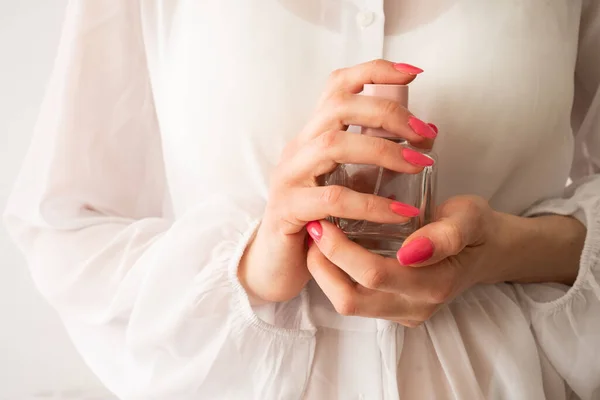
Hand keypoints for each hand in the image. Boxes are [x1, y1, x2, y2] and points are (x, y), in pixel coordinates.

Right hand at [238, 60, 437, 303]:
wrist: (273, 264)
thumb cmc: (316, 221)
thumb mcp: (344, 180)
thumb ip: (370, 159)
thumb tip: (422, 138)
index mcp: (312, 137)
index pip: (337, 86)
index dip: (373, 71)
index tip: (414, 73)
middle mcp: (298, 150)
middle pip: (338, 107)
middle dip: (388, 113)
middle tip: (426, 134)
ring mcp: (289, 178)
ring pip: (334, 145)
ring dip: (384, 151)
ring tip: (420, 165)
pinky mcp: (288, 210)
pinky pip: (333, 199)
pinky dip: (372, 203)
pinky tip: (400, 212)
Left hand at [306, 195, 504, 326]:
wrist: (487, 250)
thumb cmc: (475, 228)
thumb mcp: (469, 218)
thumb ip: (446, 234)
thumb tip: (409, 252)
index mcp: (434, 283)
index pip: (374, 274)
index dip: (341, 249)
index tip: (323, 219)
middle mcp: (416, 307)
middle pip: (351, 298)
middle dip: (322, 263)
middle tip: (313, 228)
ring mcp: (404, 313)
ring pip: (348, 303)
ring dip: (324, 273)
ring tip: (316, 239)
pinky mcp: (394, 311)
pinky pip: (355, 300)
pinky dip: (335, 277)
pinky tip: (332, 250)